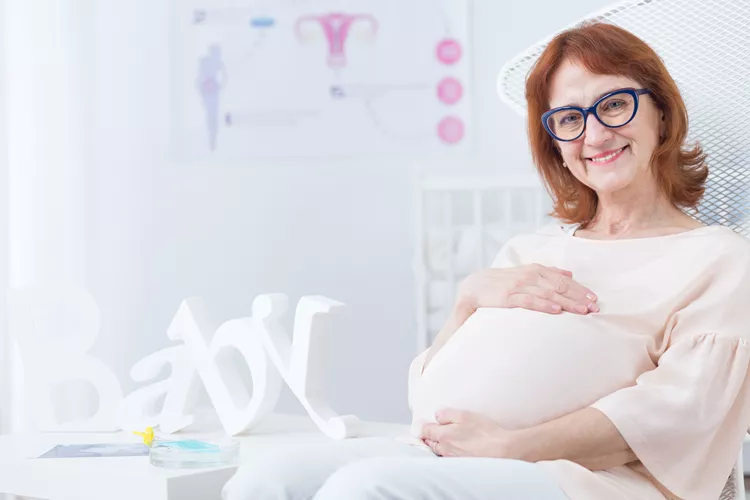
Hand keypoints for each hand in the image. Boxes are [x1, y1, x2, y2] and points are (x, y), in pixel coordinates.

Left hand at [420, 409, 516, 457]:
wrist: (503, 450)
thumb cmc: (486, 432)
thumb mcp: (465, 415)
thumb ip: (447, 414)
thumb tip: (437, 416)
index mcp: (444, 436)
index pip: (425, 431)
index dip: (422, 427)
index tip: (422, 424)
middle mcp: (446, 450)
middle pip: (430, 443)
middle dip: (430, 436)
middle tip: (432, 430)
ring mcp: (453, 459)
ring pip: (439, 451)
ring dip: (439, 445)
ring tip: (447, 438)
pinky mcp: (461, 465)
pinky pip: (449, 458)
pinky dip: (449, 452)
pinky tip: (458, 447)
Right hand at [457, 264, 598, 316]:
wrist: (472, 288)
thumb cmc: (501, 283)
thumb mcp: (524, 274)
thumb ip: (546, 273)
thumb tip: (569, 274)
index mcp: (534, 270)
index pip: (562, 279)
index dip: (579, 289)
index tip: (594, 298)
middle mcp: (528, 276)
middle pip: (559, 286)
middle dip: (579, 297)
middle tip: (595, 307)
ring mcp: (518, 286)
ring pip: (548, 294)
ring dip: (567, 302)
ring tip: (582, 310)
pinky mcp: (507, 298)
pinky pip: (529, 301)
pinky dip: (544, 305)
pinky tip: (556, 311)